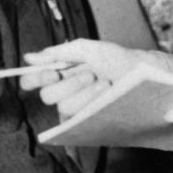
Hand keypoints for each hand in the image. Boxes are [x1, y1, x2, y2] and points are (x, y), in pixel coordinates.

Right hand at [22, 38, 152, 116]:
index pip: (32, 81)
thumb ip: (58, 52)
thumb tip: (29, 58)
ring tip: (106, 84)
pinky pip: (77, 122)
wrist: (143, 74)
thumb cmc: (116, 59)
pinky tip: (104, 98)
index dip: (34, 79)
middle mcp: (63, 92)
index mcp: (59, 73)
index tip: (52, 74)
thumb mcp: (87, 49)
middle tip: (91, 74)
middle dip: (70, 84)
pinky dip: (90, 107)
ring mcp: (75, 109)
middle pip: (47, 96)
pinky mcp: (86, 123)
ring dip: (85, 95)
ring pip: (65, 108)